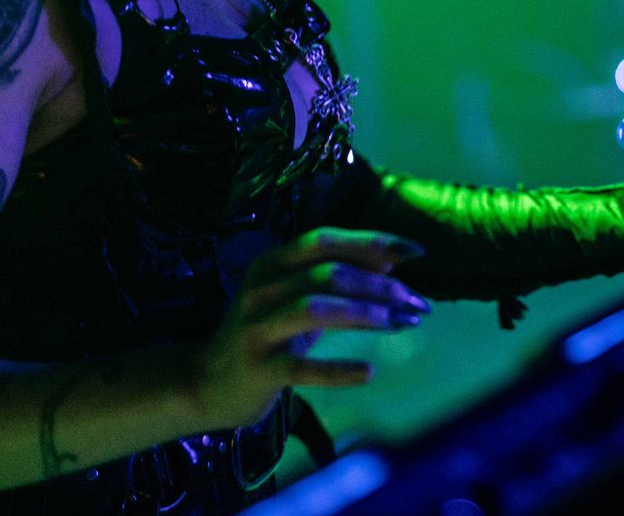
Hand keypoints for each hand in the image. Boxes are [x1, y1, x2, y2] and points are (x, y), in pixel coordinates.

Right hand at [188, 228, 429, 429]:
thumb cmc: (264, 335)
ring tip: (400, 324)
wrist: (205, 383)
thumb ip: (335, 279)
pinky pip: (302, 368)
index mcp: (272, 263)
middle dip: (381, 287)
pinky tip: (368, 372)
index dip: (372, 242)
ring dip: (364, 314)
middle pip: (328, 275)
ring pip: (314, 309)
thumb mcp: (294, 300)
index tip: (416, 252)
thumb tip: (392, 263)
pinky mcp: (257, 369)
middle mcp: (261, 289)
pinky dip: (338, 370)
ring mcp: (256, 328)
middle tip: (418, 304)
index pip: (326, 240)